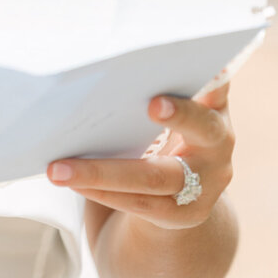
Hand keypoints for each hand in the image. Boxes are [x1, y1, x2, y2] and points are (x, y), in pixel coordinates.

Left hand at [45, 79, 234, 229]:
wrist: (183, 199)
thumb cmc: (164, 136)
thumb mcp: (172, 111)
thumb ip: (156, 90)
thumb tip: (97, 71)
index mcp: (214, 108)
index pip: (218, 86)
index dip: (215, 77)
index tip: (207, 63)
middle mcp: (218, 144)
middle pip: (203, 129)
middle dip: (181, 115)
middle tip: (152, 104)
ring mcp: (205, 184)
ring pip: (154, 176)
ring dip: (102, 171)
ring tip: (59, 168)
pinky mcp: (182, 214)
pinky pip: (138, 203)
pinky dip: (101, 191)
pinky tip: (72, 182)